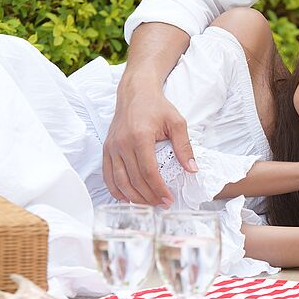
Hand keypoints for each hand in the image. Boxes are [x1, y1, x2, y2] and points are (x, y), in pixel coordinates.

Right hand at [102, 85, 194, 205]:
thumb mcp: (177, 122)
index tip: (169, 199)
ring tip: (149, 204)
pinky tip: (128, 198)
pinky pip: (108, 176)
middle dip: (149, 197)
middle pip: (134, 180)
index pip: (148, 172)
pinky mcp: (106, 150)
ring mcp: (112, 147)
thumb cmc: (157, 107)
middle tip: (162, 205)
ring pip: (120, 182)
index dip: (159, 189)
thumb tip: (192, 169)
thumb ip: (184, 146)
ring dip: (134, 198)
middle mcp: (122, 144)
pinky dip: (117, 191)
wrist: (135, 93)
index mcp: (140, 137)